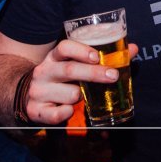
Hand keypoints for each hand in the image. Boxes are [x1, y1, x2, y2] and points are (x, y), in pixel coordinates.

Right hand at [21, 39, 138, 124]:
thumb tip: (133, 48)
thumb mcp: (75, 64)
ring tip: (79, 95)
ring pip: (69, 94)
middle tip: (113, 76)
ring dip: (80, 96)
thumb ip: (103, 57)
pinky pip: (58, 114)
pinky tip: (68, 109)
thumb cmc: (60, 77)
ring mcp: (38, 91)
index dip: (80, 50)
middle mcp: (44, 71)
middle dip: (94, 73)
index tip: (95, 56)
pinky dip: (67, 113)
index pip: (64, 47)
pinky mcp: (35, 110)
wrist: (26, 96)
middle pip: (70, 69)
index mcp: (54, 57)